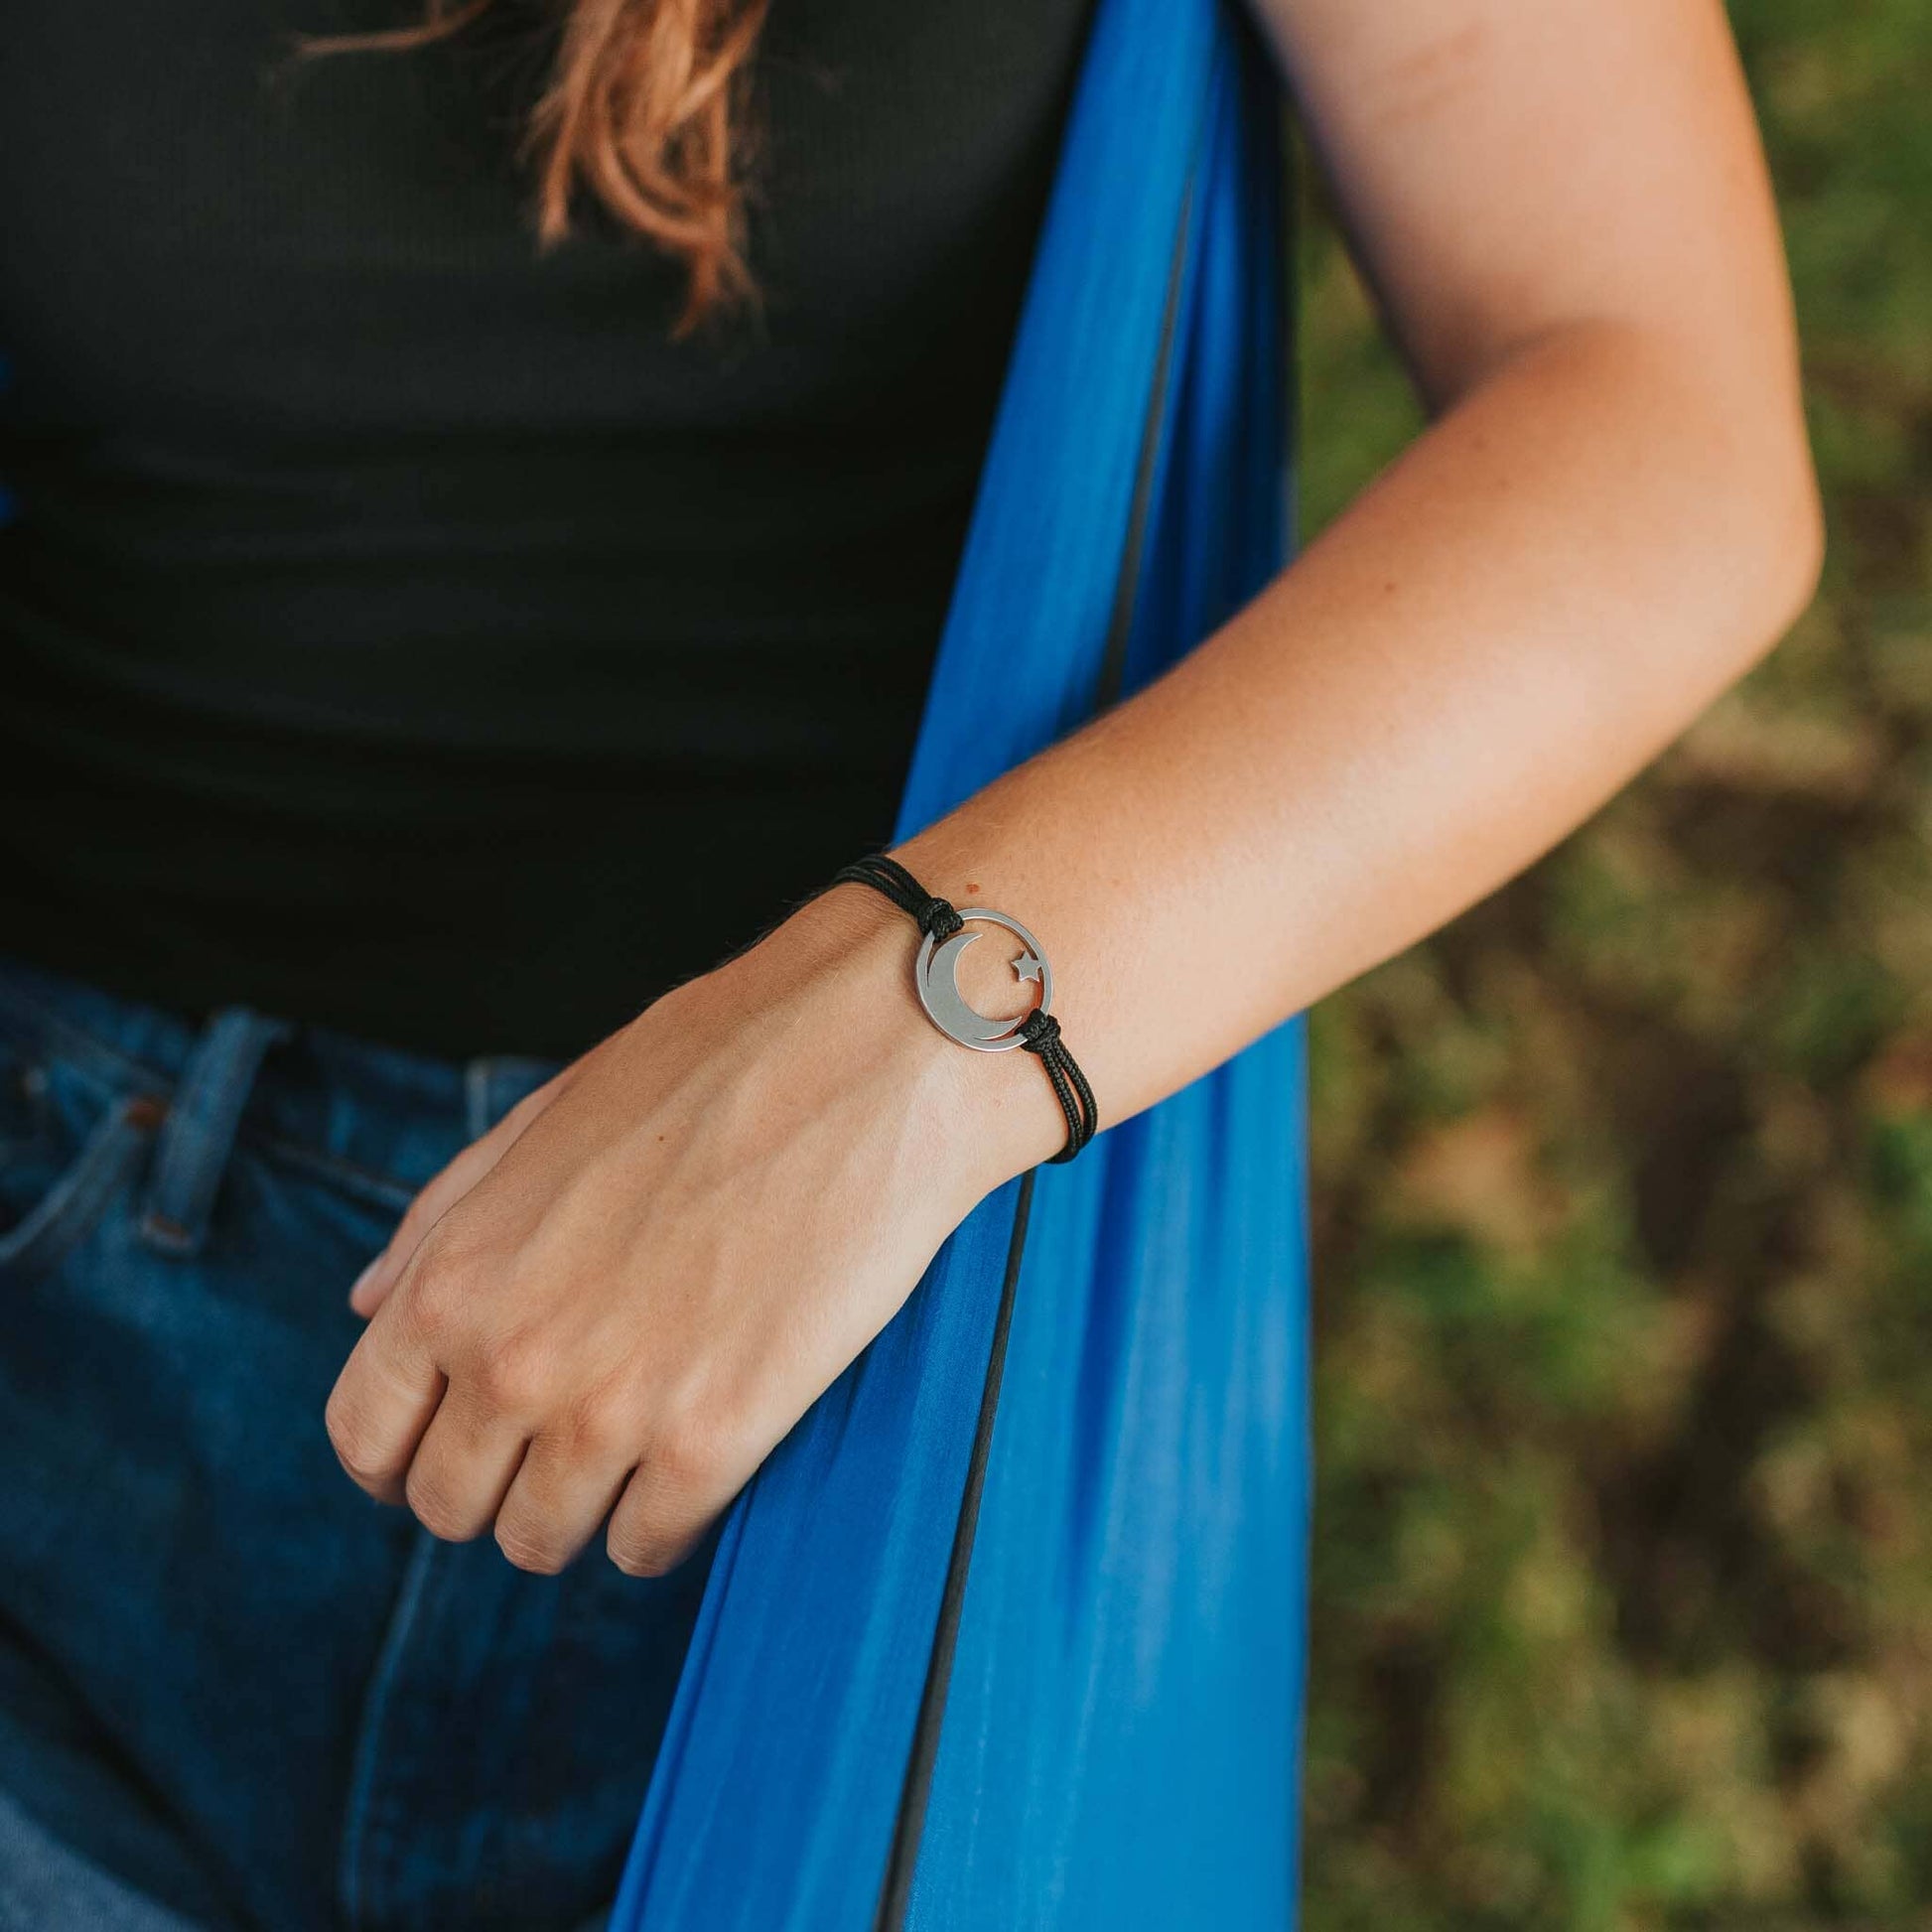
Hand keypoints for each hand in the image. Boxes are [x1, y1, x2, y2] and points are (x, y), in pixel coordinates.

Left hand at [323, 884, 1055, 1575]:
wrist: (872, 1056)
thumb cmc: (718, 1068)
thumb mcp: (547, 1119)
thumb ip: (444, 1219)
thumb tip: (371, 1300)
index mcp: (457, 1276)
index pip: (365, 1433)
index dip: (402, 1456)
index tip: (459, 1451)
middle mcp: (511, 1359)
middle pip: (451, 1507)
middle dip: (498, 1486)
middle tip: (566, 1442)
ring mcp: (609, 1410)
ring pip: (545, 1541)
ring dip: (585, 1510)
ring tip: (641, 1447)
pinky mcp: (714, 1443)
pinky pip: (649, 1546)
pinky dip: (666, 1522)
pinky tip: (702, 1456)